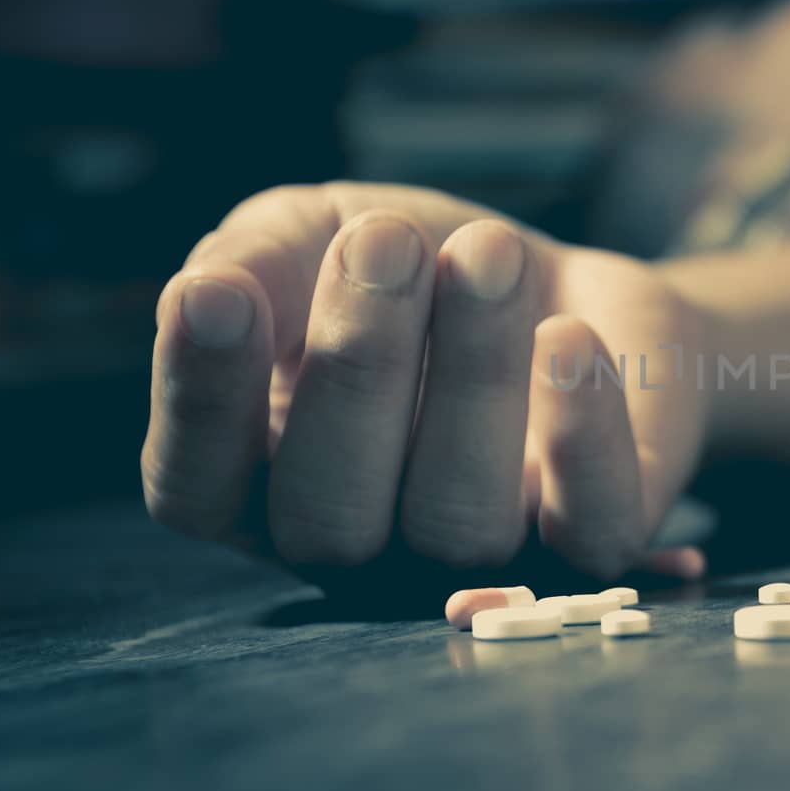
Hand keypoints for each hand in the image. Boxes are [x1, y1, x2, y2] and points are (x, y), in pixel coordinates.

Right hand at [142, 182, 708, 585]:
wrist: (561, 271)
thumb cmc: (413, 264)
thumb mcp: (314, 233)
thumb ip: (253, 261)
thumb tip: (204, 291)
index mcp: (260, 484)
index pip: (195, 487)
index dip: (201, 400)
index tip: (220, 294)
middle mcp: (364, 547)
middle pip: (328, 520)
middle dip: (356, 370)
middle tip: (388, 242)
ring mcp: (482, 557)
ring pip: (458, 520)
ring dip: (472, 374)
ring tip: (489, 252)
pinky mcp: (594, 539)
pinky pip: (590, 530)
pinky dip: (580, 434)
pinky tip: (568, 337)